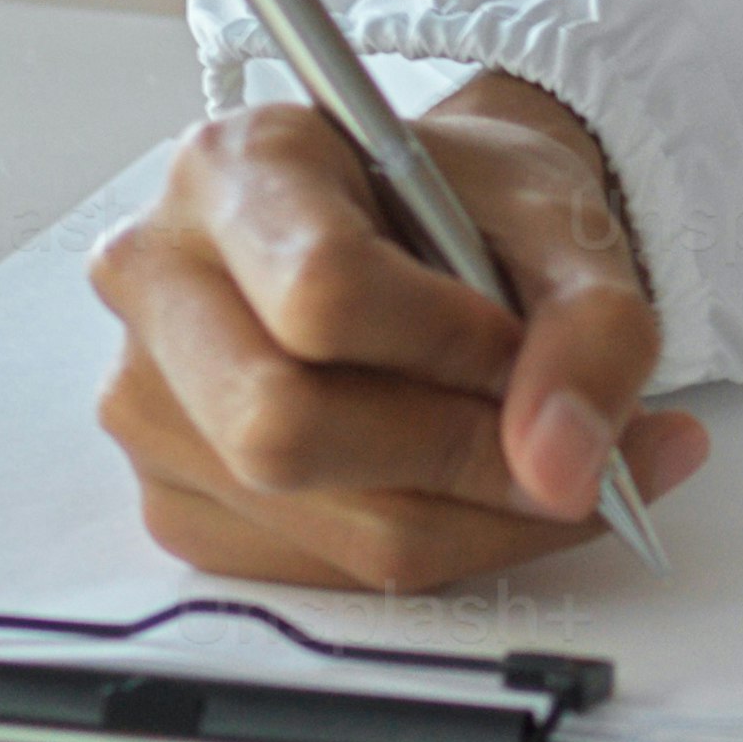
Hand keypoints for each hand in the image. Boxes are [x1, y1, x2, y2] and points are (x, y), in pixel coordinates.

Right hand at [88, 68, 704, 591]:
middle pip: (285, 427)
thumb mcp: (563, 223)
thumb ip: (592, 328)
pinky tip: (477, 490)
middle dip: (459, 454)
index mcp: (235, 169)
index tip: (528, 350)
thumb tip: (563, 467)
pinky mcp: (177, 500)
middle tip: (566, 444)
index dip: (448, 345)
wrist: (445, 229)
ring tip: (553, 465)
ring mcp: (149, 401)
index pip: (320, 291)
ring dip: (472, 518)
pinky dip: (434, 549)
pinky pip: (318, 572)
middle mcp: (160, 279)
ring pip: (319, 519)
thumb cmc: (476, 207)